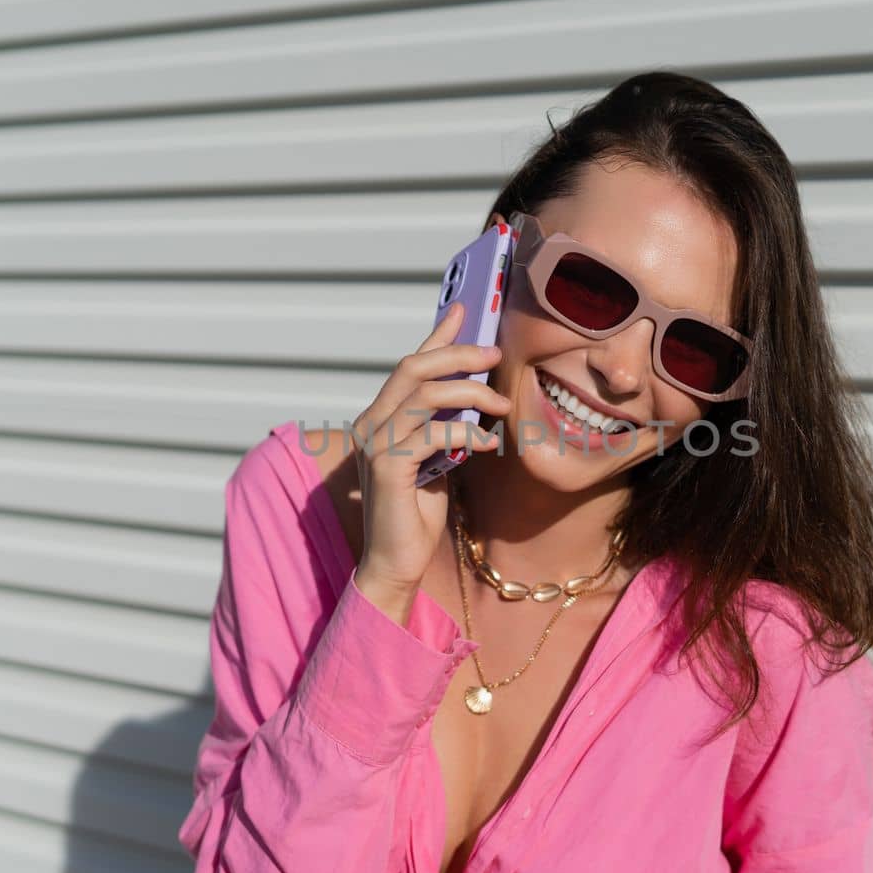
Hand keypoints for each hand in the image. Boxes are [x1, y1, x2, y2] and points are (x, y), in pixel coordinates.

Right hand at [350, 302, 511, 619]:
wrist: (396, 562)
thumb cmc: (418, 513)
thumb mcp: (439, 457)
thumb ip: (447, 424)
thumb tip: (479, 392)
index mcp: (381, 416)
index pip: (412, 364)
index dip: (438, 335)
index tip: (468, 310)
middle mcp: (370, 423)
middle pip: (413, 367)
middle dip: (458, 354)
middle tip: (495, 354)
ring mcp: (373, 443)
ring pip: (424, 394)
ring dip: (470, 393)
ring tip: (502, 404)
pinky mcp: (385, 466)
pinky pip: (432, 434)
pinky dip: (467, 434)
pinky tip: (489, 445)